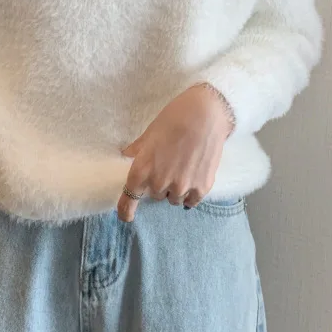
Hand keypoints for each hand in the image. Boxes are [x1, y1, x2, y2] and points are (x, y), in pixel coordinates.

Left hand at [117, 85, 233, 222]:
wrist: (205, 115)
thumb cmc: (174, 119)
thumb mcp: (150, 134)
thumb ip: (137, 149)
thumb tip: (127, 155)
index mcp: (142, 170)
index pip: (129, 200)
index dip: (126, 211)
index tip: (127, 216)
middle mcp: (160, 183)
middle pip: (156, 196)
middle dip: (159, 185)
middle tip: (168, 167)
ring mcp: (182, 187)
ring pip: (174, 199)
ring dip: (176, 189)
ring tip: (184, 169)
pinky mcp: (202, 188)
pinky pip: (191, 201)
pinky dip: (191, 193)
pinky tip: (194, 178)